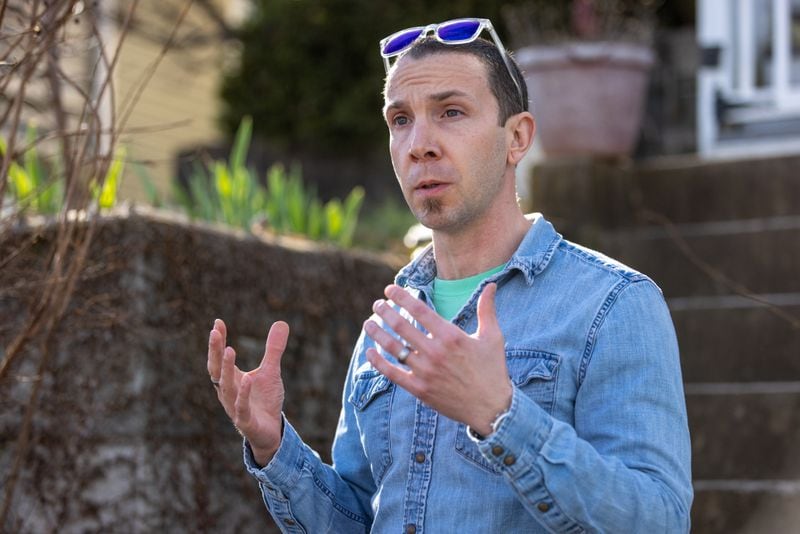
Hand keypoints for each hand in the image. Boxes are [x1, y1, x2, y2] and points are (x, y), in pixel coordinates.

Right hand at [207, 318, 289, 465]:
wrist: (270, 432)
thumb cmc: (264, 401)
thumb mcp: (271, 371)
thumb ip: (273, 349)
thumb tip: (281, 322)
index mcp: (231, 379)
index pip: (219, 358)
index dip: (218, 342)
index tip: (217, 322)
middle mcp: (228, 392)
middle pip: (216, 370)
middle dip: (215, 351)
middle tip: (214, 332)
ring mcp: (234, 407)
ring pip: (227, 387)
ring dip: (226, 369)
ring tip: (230, 350)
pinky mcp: (245, 421)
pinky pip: (241, 407)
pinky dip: (243, 393)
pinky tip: (248, 379)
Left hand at [363, 283, 511, 435]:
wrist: (492, 409)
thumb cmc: (493, 370)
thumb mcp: (493, 336)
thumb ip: (487, 309)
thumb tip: (491, 284)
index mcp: (451, 336)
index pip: (419, 309)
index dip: (401, 296)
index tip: (389, 289)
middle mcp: (435, 352)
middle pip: (401, 325)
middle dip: (385, 311)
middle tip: (377, 304)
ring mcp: (425, 372)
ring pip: (393, 348)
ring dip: (377, 333)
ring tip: (368, 323)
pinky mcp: (419, 389)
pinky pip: (392, 373)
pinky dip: (378, 362)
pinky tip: (369, 352)